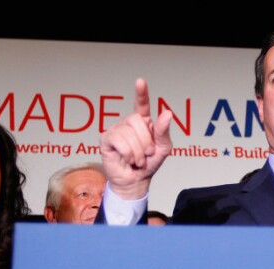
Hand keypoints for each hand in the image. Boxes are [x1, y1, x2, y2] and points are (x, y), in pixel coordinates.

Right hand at [100, 78, 172, 199]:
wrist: (136, 181)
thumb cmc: (149, 164)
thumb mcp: (163, 148)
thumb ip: (163, 131)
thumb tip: (167, 113)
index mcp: (143, 122)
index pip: (141, 104)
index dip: (141, 93)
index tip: (140, 82)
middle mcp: (128, 123)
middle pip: (137, 120)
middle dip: (145, 140)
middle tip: (147, 154)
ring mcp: (116, 130)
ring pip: (128, 133)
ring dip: (138, 151)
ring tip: (137, 159)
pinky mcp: (106, 139)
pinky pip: (119, 141)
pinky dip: (128, 153)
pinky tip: (127, 159)